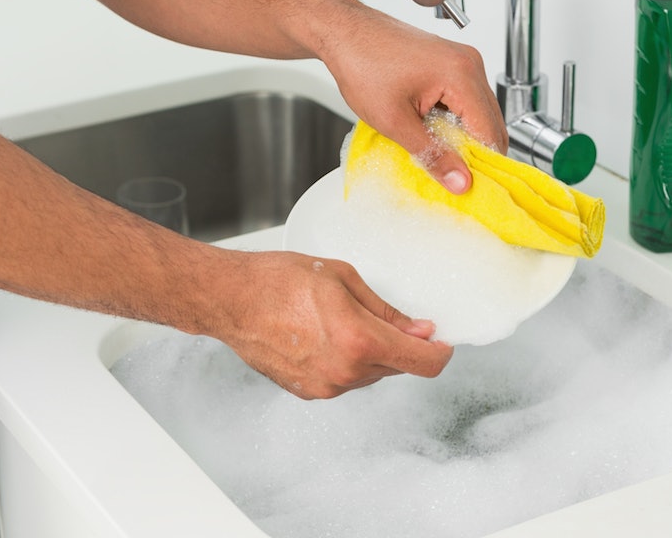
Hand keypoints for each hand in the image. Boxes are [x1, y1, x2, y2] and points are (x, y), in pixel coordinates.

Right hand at [211, 251, 452, 398]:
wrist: (230, 300)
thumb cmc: (277, 280)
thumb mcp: (342, 279)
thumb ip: (386, 310)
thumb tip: (419, 330)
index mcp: (360, 340)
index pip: (423, 362)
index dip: (440, 352)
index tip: (442, 342)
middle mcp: (346, 371)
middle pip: (398, 367)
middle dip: (399, 344)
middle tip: (383, 316)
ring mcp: (326, 386)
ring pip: (371, 374)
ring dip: (371, 353)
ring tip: (338, 320)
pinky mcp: (309, 392)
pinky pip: (345, 379)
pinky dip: (346, 360)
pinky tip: (323, 335)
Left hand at [316, 0, 507, 193]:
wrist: (344, 33)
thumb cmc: (362, 66)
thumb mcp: (394, 121)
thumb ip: (431, 154)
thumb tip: (459, 182)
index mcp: (461, 74)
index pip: (490, 131)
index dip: (483, 164)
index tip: (470, 187)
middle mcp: (469, 63)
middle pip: (491, 122)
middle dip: (476, 152)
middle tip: (454, 177)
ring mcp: (462, 60)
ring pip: (480, 112)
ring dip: (465, 137)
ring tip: (439, 153)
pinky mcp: (452, 63)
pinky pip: (467, 100)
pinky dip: (456, 120)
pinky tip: (434, 132)